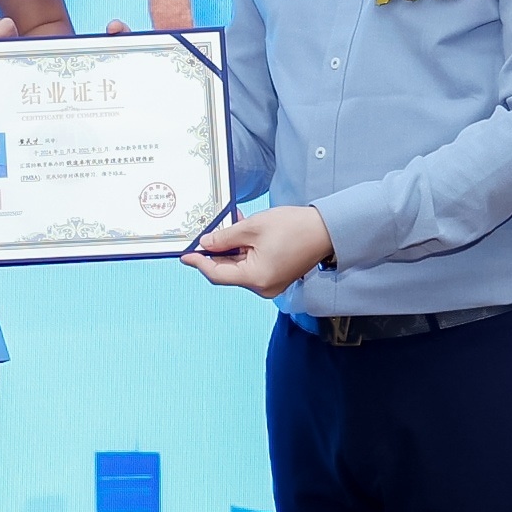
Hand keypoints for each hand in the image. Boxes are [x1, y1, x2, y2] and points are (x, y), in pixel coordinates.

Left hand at [185, 206, 335, 296]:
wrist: (327, 230)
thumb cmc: (294, 227)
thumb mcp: (253, 227)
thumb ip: (225, 237)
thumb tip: (205, 244)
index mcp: (256, 278)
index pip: (217, 274)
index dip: (199, 263)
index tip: (184, 255)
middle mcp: (262, 287)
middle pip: (228, 271)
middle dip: (216, 252)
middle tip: (205, 233)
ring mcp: (271, 284)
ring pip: (240, 267)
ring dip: (231, 248)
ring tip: (229, 224)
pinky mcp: (277, 277)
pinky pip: (252, 265)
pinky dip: (245, 251)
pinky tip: (242, 232)